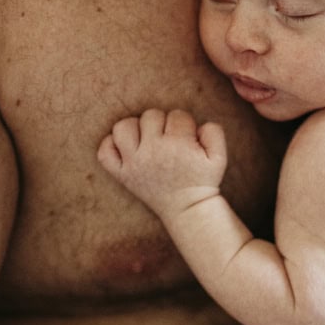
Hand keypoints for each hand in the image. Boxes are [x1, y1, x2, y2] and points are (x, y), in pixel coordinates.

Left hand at [97, 108, 227, 218]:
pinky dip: (112, 145)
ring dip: (136, 128)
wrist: (187, 209)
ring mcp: (133, 163)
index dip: (185, 124)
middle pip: (151, 115)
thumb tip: (196, 123)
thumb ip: (214, 131)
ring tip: (148, 139)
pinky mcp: (122, 174)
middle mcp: (153, 152)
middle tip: (170, 141)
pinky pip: (105, 151)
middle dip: (163, 124)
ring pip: (123, 126)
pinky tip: (128, 148)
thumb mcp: (220, 157)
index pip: (177, 115)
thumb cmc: (203, 179)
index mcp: (178, 145)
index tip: (188, 140)